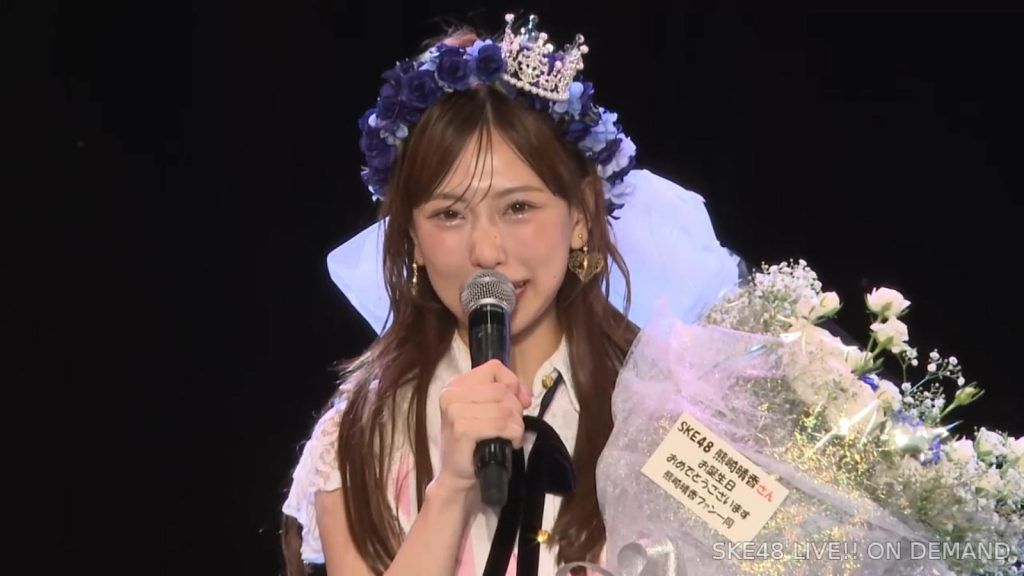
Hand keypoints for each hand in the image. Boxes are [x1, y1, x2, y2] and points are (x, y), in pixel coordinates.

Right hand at [436, 359, 531, 492]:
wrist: (457, 474)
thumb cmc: (474, 442)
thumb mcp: (487, 410)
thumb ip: (505, 394)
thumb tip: (525, 395)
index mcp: (456, 384)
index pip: (493, 367)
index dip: (512, 382)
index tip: (520, 401)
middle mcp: (451, 394)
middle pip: (502, 389)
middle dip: (516, 409)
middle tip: (512, 426)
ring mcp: (454, 411)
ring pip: (504, 408)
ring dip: (516, 425)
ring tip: (511, 436)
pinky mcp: (462, 429)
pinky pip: (501, 425)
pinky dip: (513, 434)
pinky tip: (510, 443)